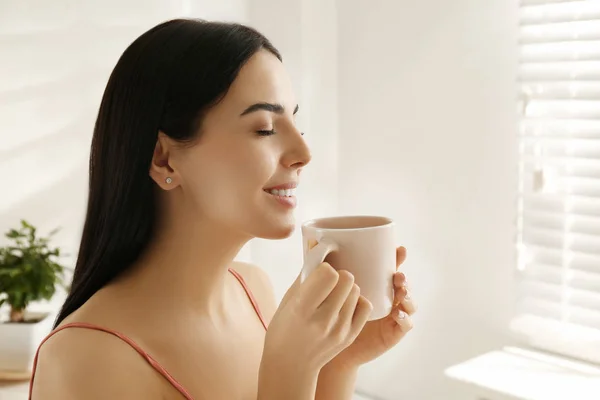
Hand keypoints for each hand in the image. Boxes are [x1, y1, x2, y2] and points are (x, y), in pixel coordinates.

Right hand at [258, 263, 372, 399]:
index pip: (328, 273)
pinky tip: (345, 304)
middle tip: (329, 281)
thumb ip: (306, 274)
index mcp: (302, 308)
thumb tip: (317, 243)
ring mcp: (339, 330)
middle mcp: (323, 320)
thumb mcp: (288, 299)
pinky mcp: (350, 336)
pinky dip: (356, 300)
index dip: (325, 267)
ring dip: (347, 287)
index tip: (319, 271)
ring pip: (356, 290)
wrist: (290, 365)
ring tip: (334, 295)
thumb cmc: (284, 328)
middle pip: (346, 279)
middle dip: (338, 274)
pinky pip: (365, 305)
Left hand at [327, 247, 415, 367]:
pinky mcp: (391, 334)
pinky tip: (397, 314)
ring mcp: (390, 316)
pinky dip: (405, 318)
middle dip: (403, 277)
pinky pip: (405, 325)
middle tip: (398, 275)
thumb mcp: (324, 292)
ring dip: (407, 295)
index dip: (397, 258)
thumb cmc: (324, 316)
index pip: (389, 268)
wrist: (326, 347)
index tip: (398, 249)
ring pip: (408, 302)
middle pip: (402, 283)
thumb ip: (324, 272)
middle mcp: (385, 299)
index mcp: (373, 285)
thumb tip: (313, 244)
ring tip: (400, 292)